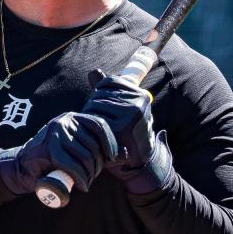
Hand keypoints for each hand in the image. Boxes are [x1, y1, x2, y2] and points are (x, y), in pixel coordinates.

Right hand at [0, 112, 118, 194]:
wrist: (21, 167)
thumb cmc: (52, 160)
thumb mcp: (76, 150)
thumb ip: (96, 149)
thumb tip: (125, 155)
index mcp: (73, 118)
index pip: (99, 125)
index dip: (110, 143)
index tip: (113, 159)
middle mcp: (64, 121)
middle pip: (93, 144)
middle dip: (97, 166)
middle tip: (92, 178)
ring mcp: (55, 133)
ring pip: (85, 156)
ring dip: (89, 174)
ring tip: (86, 182)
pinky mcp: (48, 148)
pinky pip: (72, 165)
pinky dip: (80, 178)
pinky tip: (81, 185)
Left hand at [84, 70, 171, 193]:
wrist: (141, 162)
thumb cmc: (128, 133)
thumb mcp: (122, 108)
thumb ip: (107, 90)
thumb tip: (93, 71)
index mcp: (140, 95)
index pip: (109, 82)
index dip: (100, 92)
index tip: (105, 107)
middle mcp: (137, 103)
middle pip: (100, 94)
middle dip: (94, 106)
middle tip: (103, 123)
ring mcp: (130, 115)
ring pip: (95, 105)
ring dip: (91, 117)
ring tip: (102, 130)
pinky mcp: (121, 129)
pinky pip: (95, 119)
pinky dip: (92, 127)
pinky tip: (100, 137)